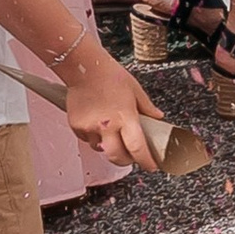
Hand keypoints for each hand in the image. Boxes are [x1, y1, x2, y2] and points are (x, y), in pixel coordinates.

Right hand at [65, 35, 167, 174]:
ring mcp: (90, 127)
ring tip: (111, 131)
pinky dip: (93, 137)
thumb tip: (158, 118)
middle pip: (117, 157)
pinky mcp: (76, 126)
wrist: (84, 68)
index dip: (145, 160)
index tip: (151, 165)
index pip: (137, 147)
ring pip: (100, 149)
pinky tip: (96, 122)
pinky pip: (87, 139)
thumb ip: (147, 107)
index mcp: (125, 117)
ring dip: (108, 146)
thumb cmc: (110, 75)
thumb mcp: (135, 90)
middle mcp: (107, 125)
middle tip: (131, 157)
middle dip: (125, 161)